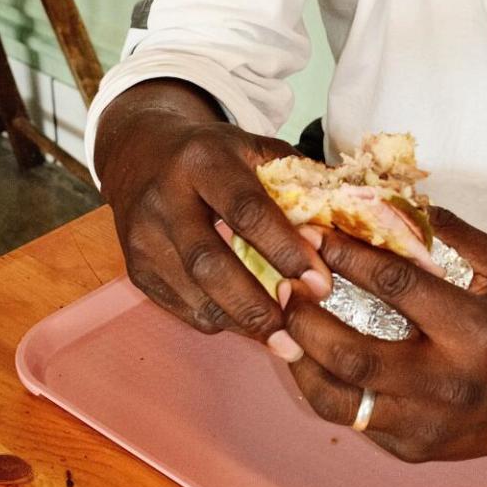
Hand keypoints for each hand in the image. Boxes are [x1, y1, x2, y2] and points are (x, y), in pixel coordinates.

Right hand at [96, 89, 331, 352]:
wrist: (140, 152)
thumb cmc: (214, 154)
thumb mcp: (252, 148)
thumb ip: (297, 179)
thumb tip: (348, 218)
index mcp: (202, 160)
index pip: (245, 210)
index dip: (284, 249)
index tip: (319, 283)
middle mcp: (165, 198)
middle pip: (210, 262)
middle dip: (257, 302)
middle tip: (298, 330)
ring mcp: (144, 238)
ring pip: (195, 294)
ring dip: (242, 321)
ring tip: (284, 339)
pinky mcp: (137, 271)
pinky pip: (183, 307)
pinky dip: (221, 320)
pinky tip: (250, 323)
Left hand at [279, 208, 486, 461]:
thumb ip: (454, 232)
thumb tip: (395, 200)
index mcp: (474, 330)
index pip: (396, 287)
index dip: (348, 256)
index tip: (315, 233)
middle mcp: (448, 383)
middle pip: (355, 353)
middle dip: (307, 316)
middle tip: (285, 284)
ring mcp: (427, 424)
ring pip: (340, 400)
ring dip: (300, 359)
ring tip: (283, 324)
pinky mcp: (412, 449)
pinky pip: (353, 420)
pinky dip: (323, 386)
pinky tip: (309, 356)